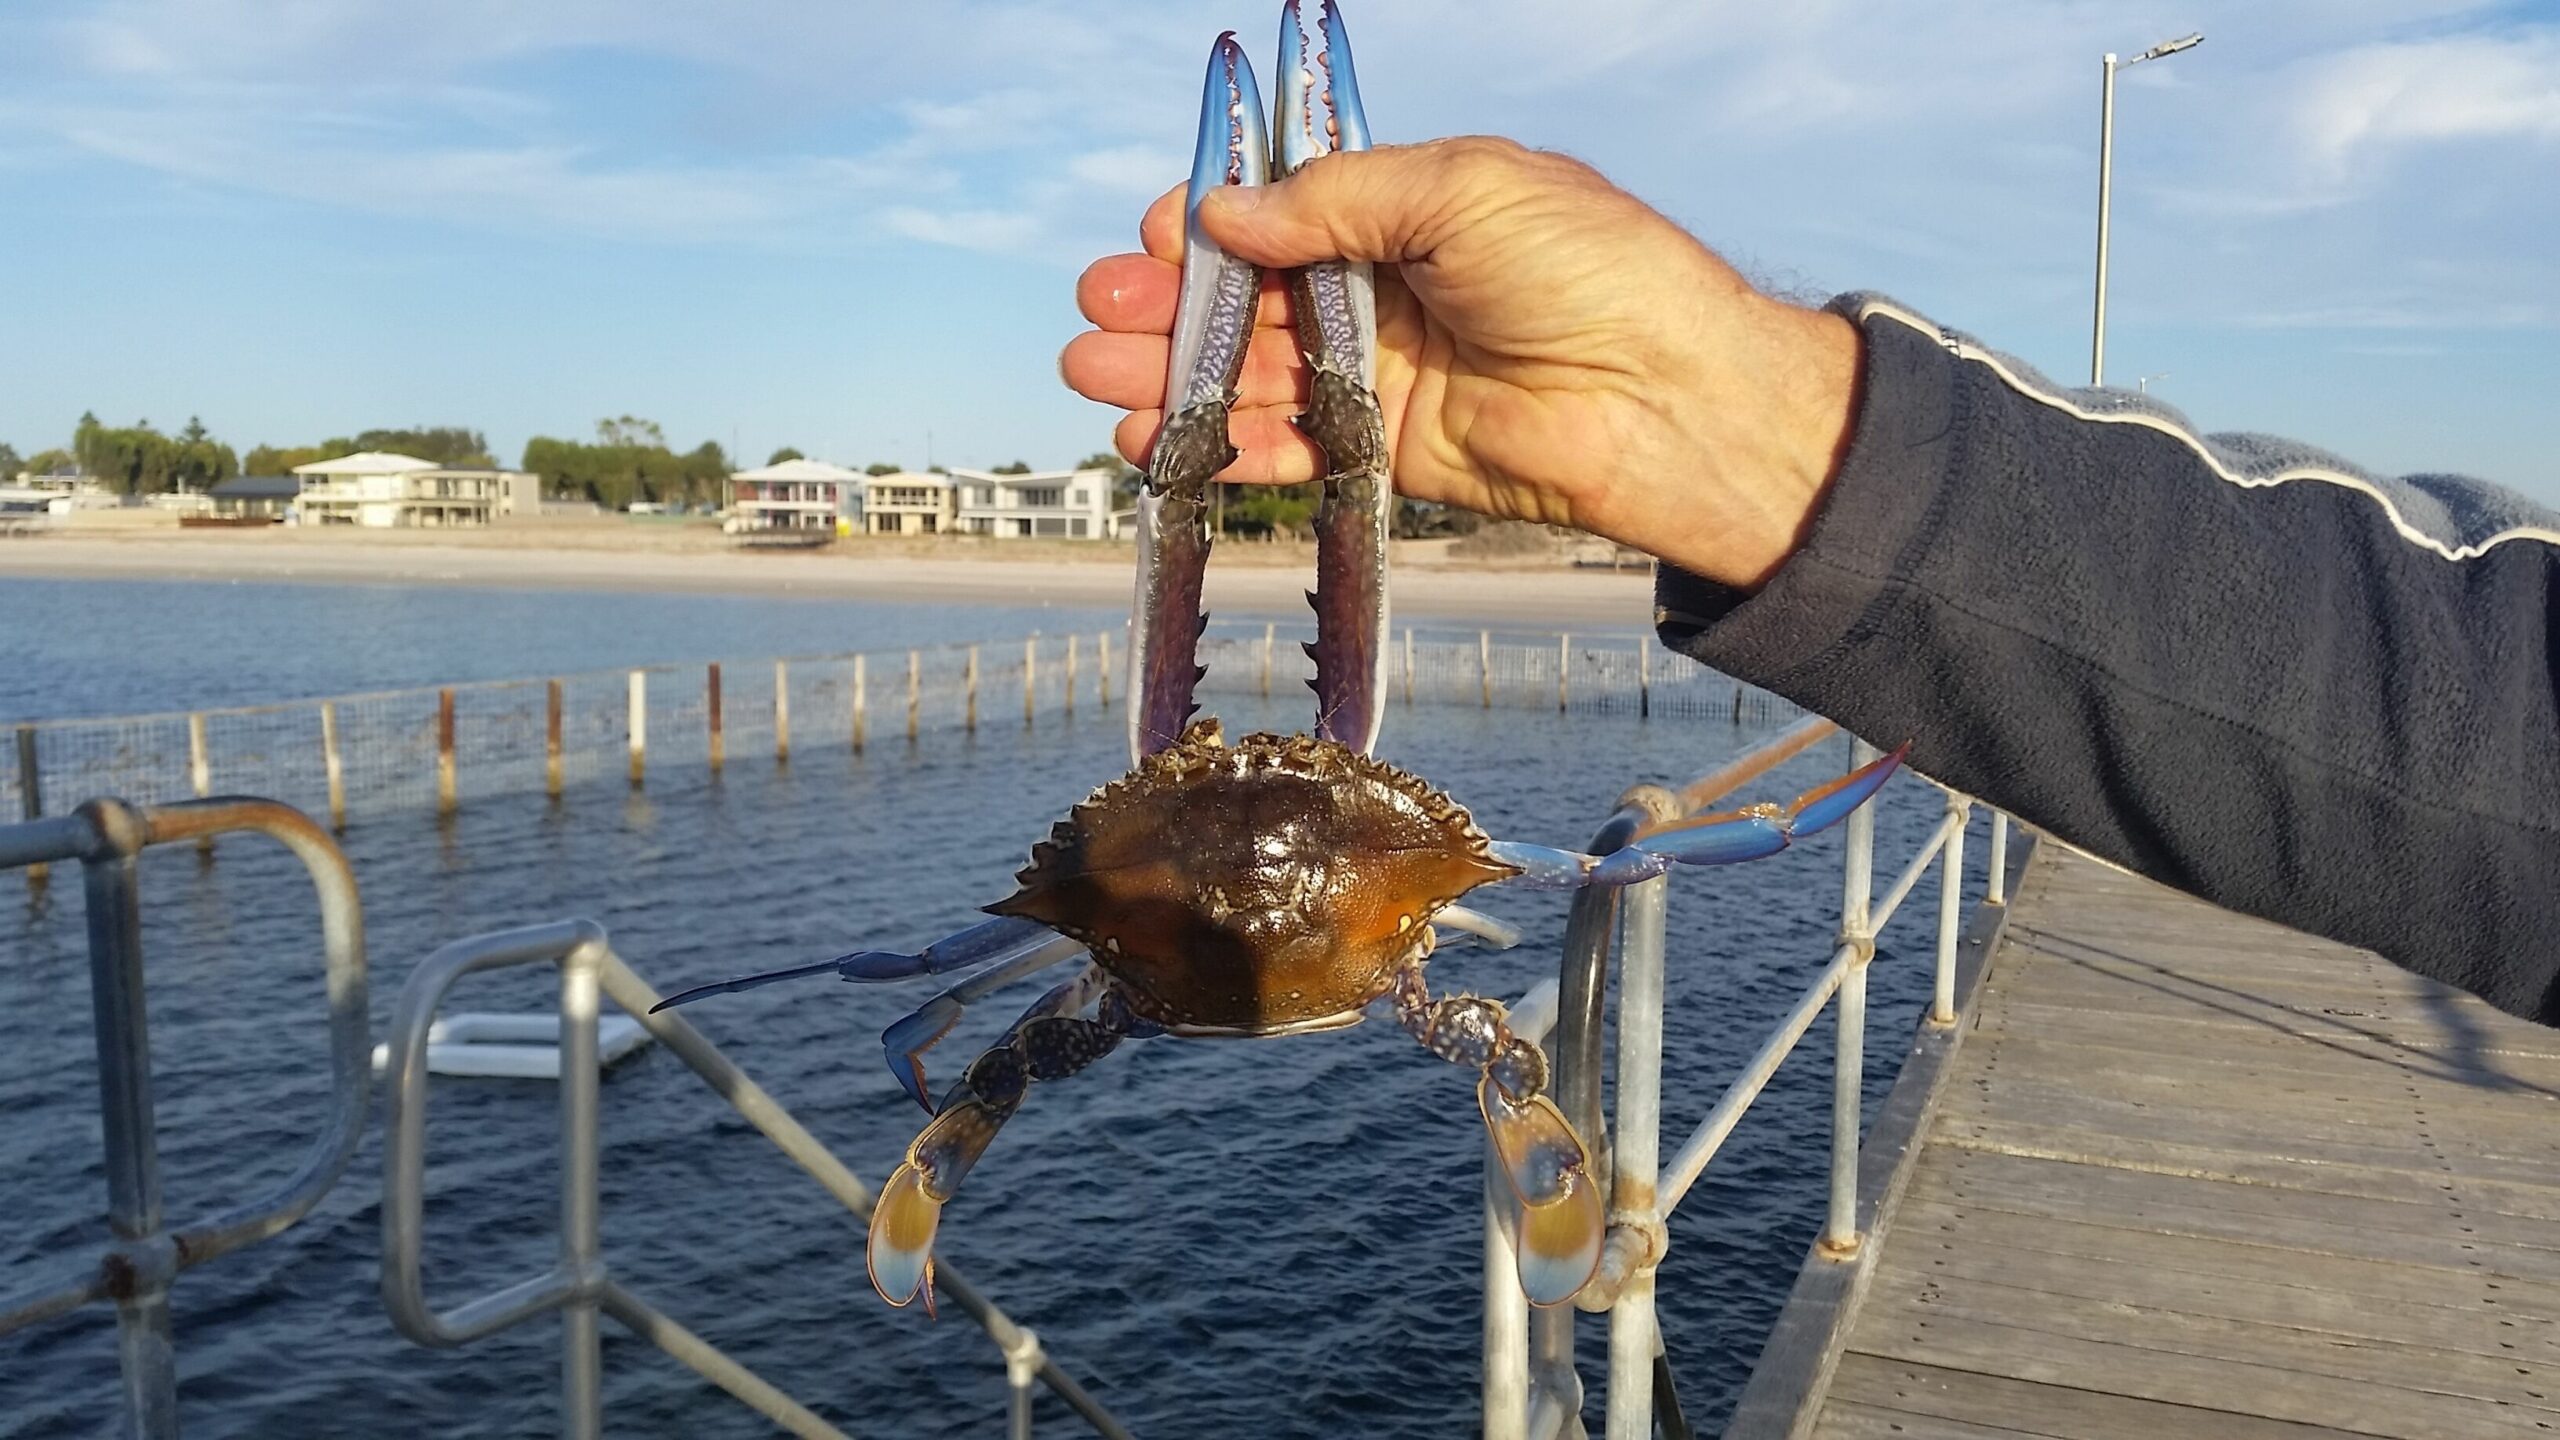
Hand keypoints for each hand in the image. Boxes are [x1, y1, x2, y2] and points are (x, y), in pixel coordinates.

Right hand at [1060, 137, 1861, 590]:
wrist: (1667, 399)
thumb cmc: (1592, 270)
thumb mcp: (1462, 189)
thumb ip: (1335, 202)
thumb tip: (1225, 214)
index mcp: (1406, 209)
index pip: (1282, 212)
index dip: (1212, 223)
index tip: (1159, 235)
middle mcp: (1386, 288)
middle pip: (1249, 296)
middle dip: (1168, 305)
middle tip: (1099, 314)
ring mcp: (1383, 372)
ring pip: (1252, 373)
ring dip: (1171, 377)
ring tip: (1098, 378)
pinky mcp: (1390, 451)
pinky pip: (1289, 447)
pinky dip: (1222, 447)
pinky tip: (1158, 442)